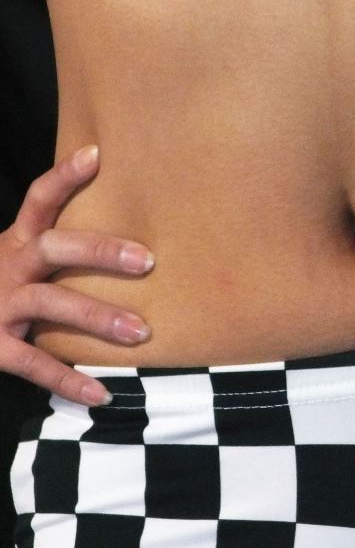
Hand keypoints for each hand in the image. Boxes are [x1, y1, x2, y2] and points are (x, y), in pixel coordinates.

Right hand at [0, 145, 153, 405]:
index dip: (63, 176)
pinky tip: (102, 394)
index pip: (37, 199)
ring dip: (97, 317)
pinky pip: (33, 364)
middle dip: (100, 251)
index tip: (95, 154)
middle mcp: (7, 266)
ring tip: (141, 333)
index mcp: (16, 241)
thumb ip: (55, 244)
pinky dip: (68, 381)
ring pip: (50, 303)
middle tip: (148, 260)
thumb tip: (114, 216)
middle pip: (53, 248)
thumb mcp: (16, 256)